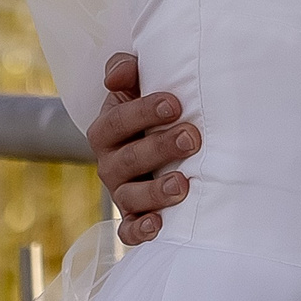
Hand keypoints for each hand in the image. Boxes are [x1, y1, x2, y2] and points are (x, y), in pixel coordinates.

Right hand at [87, 52, 198, 245]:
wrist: (163, 145)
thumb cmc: (155, 110)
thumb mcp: (138, 85)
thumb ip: (126, 69)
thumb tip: (117, 74)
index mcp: (109, 130)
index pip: (116, 120)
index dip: (142, 112)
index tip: (175, 103)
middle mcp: (111, 163)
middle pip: (127, 159)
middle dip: (159, 148)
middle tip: (191, 137)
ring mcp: (122, 192)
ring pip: (129, 196)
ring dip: (155, 192)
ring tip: (183, 184)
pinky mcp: (134, 217)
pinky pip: (128, 231)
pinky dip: (140, 231)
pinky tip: (159, 226)